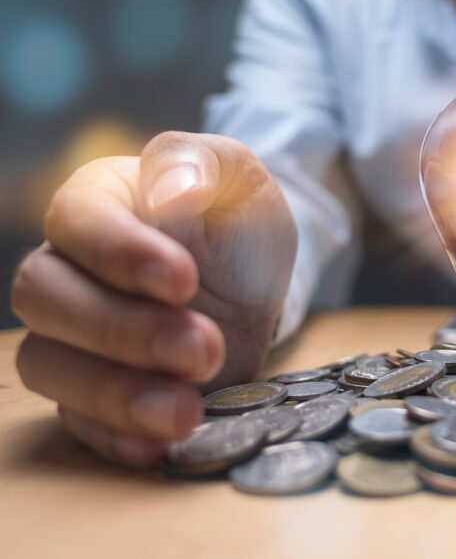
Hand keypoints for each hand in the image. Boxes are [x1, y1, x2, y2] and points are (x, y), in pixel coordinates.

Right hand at [12, 132, 296, 466]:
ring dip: (116, 394)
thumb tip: (170, 187)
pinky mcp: (98, 394)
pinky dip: (117, 438)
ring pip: (49, 367)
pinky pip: (79, 424)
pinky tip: (163, 444)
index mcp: (95, 203)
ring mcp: (76, 338)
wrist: (258, 281)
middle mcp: (70, 270)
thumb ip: (201, 162)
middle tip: (202, 346)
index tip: (183, 279)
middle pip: (46, 300)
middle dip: (122, 330)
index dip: (119, 253)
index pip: (75, 221)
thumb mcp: (238, 177)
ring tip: (187, 409)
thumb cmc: (235, 220)